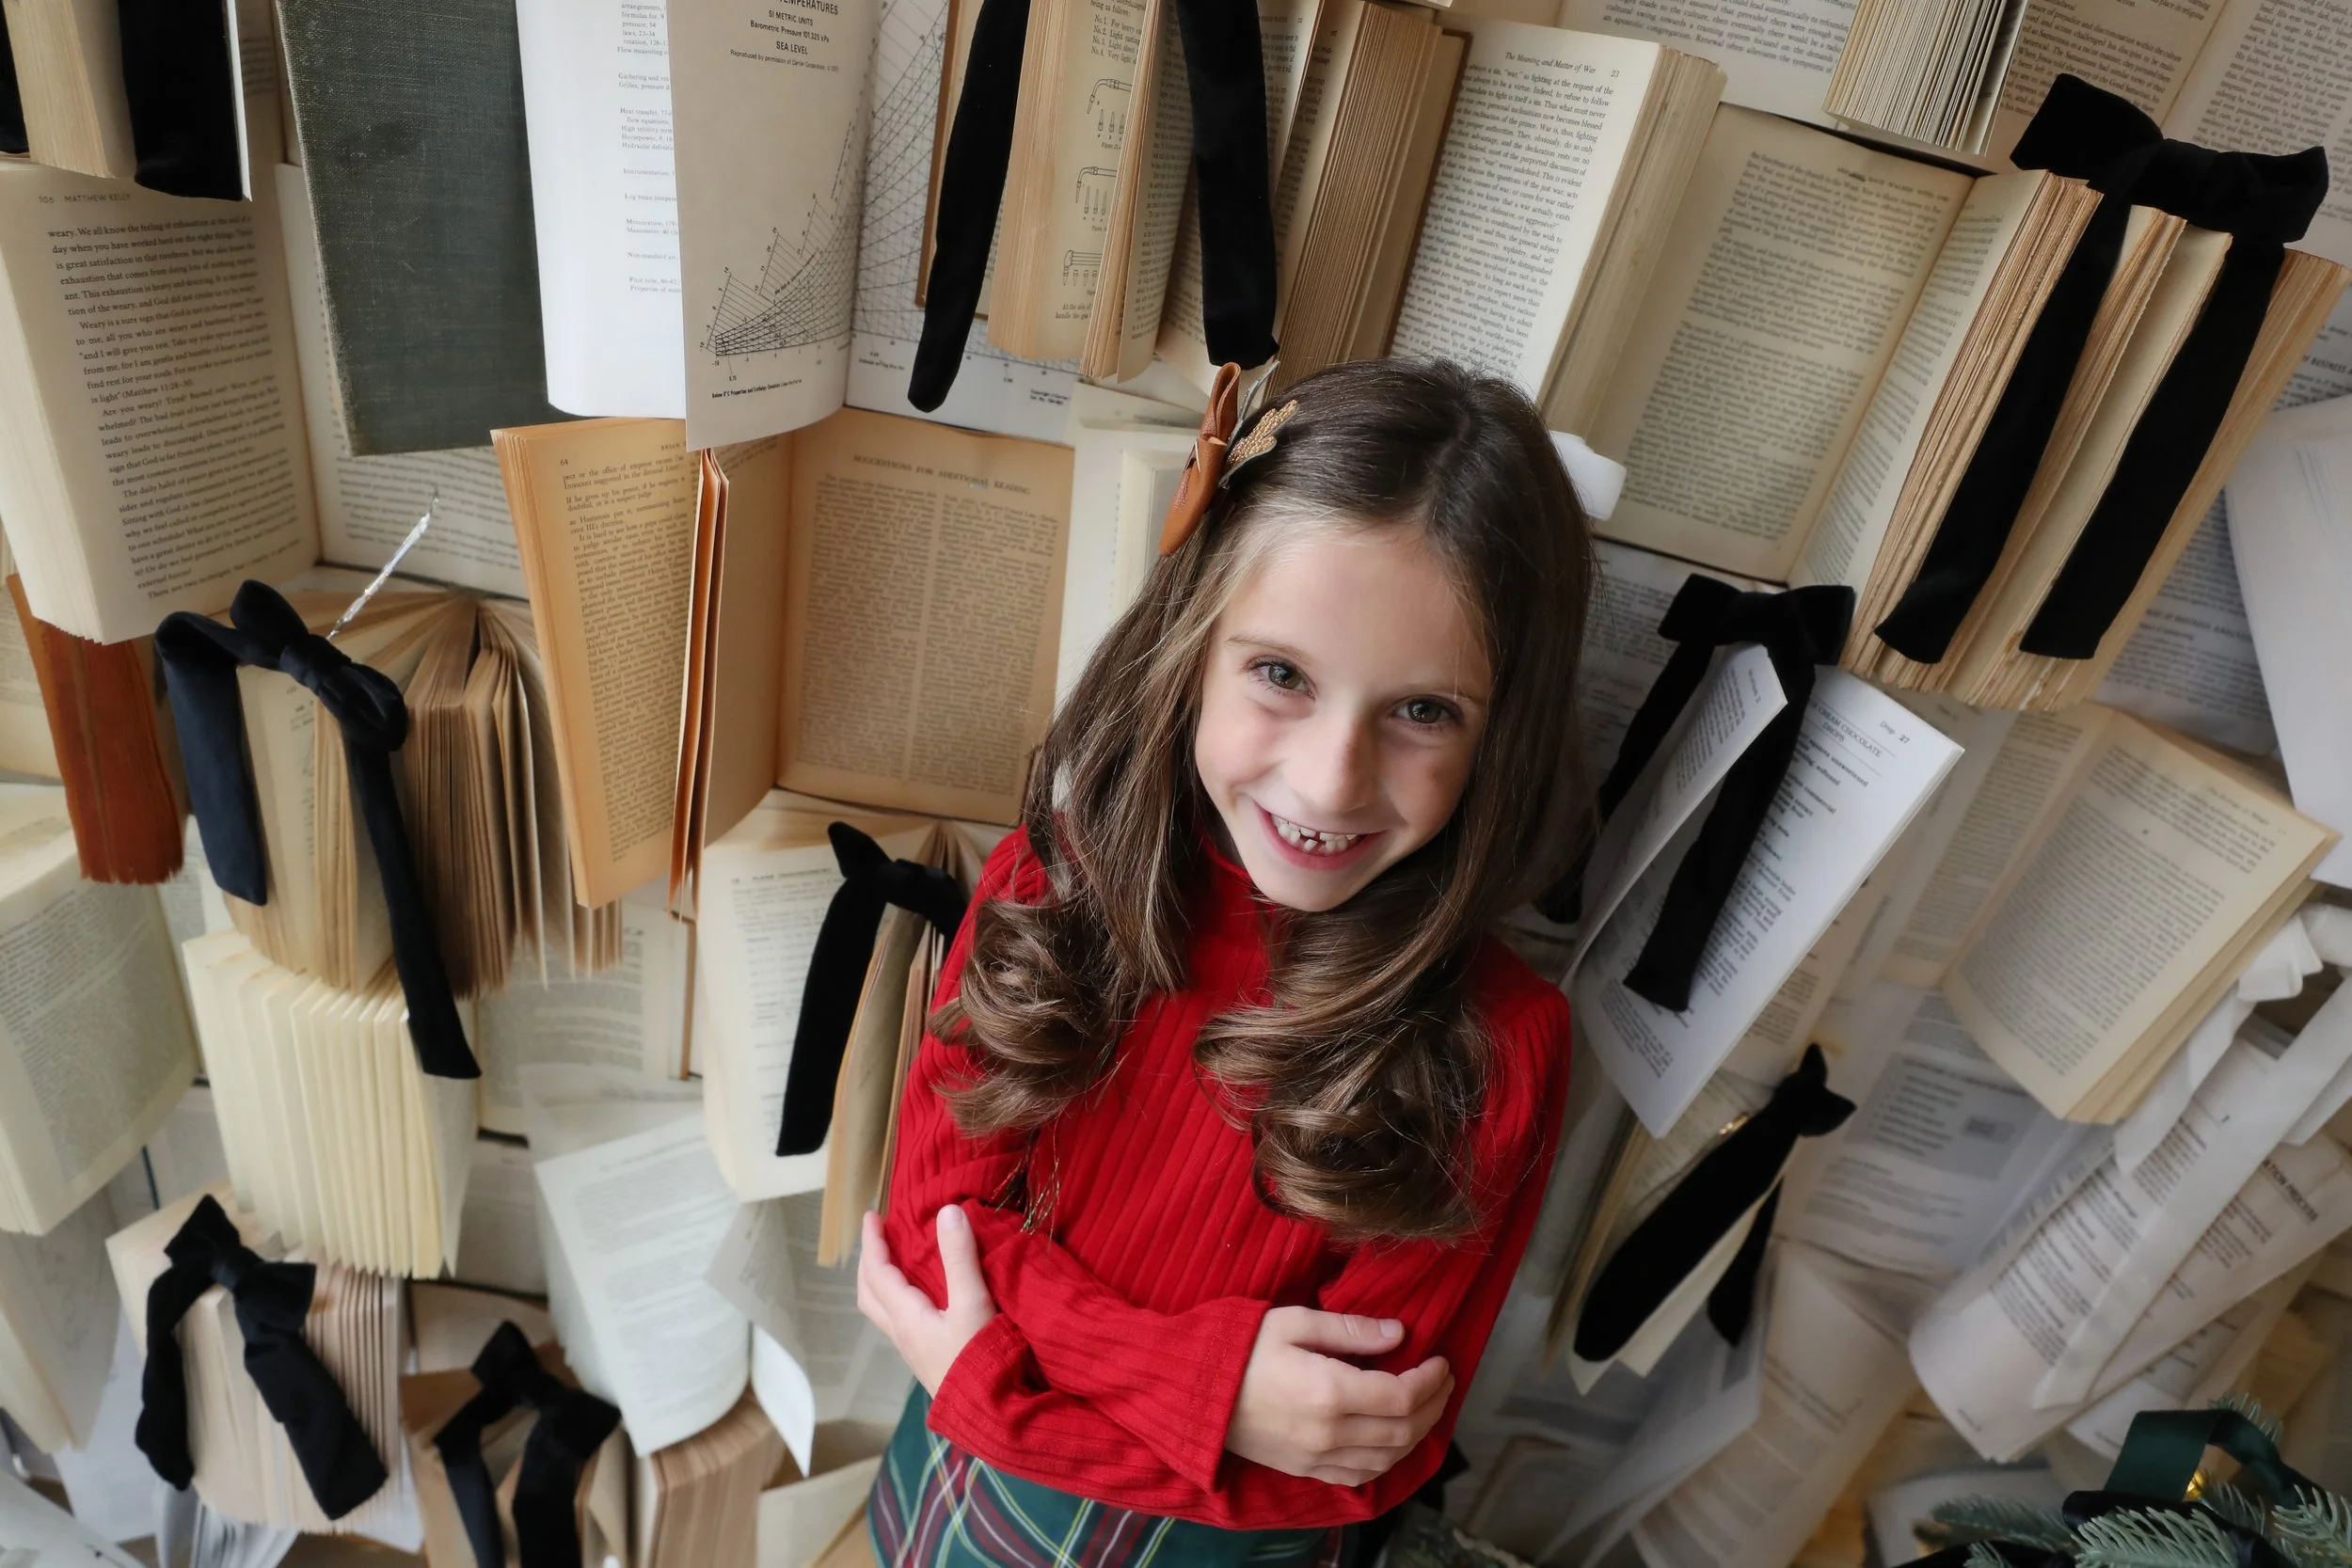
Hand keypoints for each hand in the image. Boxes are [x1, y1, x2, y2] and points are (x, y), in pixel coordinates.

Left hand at [857, 1206, 998, 1395]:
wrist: (989, 1413)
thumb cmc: (978, 1358)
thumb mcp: (972, 1303)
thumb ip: (960, 1258)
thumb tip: (948, 1211)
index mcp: (906, 1316)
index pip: (877, 1273)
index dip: (872, 1242)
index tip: (870, 1215)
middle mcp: (902, 1333)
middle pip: (869, 1294)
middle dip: (869, 1263)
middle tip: (878, 1237)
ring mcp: (913, 1349)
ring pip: (882, 1310)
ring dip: (881, 1282)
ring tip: (897, 1262)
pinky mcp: (927, 1358)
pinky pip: (900, 1320)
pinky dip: (899, 1298)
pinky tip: (923, 1296)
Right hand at [1223, 1307, 1452, 1485]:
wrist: (1191, 1392)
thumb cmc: (1240, 1347)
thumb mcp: (1294, 1322)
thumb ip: (1350, 1330)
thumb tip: (1399, 1335)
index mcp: (1329, 1391)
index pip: (1402, 1396)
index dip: (1431, 1380)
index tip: (1441, 1360)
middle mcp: (1328, 1433)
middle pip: (1403, 1431)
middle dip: (1434, 1406)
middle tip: (1443, 1381)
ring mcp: (1316, 1457)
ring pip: (1387, 1459)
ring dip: (1416, 1436)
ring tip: (1426, 1408)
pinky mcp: (1304, 1469)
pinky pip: (1359, 1475)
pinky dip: (1387, 1460)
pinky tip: (1392, 1439)